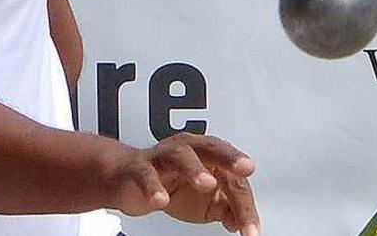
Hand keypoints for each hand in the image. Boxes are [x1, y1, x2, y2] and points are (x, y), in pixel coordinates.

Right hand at [110, 133, 259, 234]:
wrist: (127, 178)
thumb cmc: (169, 182)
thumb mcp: (204, 200)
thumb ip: (225, 206)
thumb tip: (240, 222)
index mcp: (207, 154)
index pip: (232, 177)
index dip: (244, 203)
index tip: (250, 228)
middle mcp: (186, 149)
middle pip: (210, 148)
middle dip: (229, 157)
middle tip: (245, 168)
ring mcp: (161, 157)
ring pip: (178, 156)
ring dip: (194, 168)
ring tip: (207, 184)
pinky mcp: (138, 169)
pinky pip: (146, 175)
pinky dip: (153, 187)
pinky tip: (160, 199)